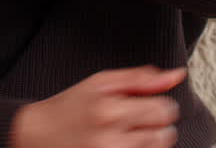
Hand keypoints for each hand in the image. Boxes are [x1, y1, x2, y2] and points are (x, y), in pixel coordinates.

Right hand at [9, 66, 184, 147]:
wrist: (38, 135)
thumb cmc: (70, 106)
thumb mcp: (102, 82)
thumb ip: (141, 78)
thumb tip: (177, 74)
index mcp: (109, 110)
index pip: (164, 109)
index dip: (160, 104)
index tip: (147, 103)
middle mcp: (110, 139)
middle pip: (164, 133)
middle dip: (157, 123)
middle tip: (137, 119)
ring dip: (151, 140)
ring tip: (131, 133)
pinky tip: (125, 144)